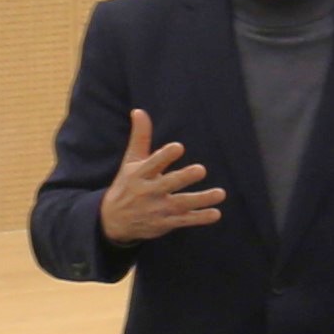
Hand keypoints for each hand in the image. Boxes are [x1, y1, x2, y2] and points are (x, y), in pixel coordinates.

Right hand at [96, 107, 220, 244]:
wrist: (113, 221)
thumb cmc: (127, 184)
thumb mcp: (130, 161)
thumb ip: (140, 137)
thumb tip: (139, 110)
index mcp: (139, 174)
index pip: (152, 163)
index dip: (165, 156)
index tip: (178, 147)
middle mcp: (148, 192)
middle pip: (168, 184)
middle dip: (184, 177)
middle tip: (201, 169)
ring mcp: (157, 209)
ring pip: (181, 203)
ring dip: (201, 199)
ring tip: (220, 193)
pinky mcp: (165, 222)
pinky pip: (185, 221)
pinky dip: (200, 218)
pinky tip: (215, 213)